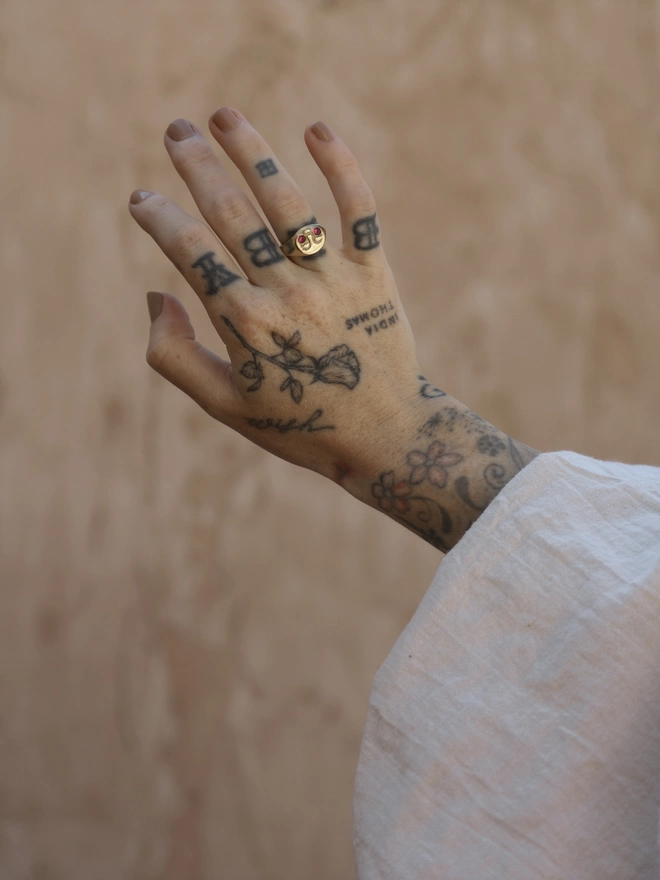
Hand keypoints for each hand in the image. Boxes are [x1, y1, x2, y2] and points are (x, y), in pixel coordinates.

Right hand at [129, 108, 537, 551]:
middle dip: (197, 167)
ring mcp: (332, 278)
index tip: (141, 198)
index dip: (159, 219)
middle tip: (175, 131)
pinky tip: (315, 130)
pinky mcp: (374, 273)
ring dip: (252, 153)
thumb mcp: (225, 406)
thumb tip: (154, 294)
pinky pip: (358, 209)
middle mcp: (286, 292)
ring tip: (225, 117)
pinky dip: (341, 167)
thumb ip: (174, 356)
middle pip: (231, 214)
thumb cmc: (300, 425)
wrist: (385, 438)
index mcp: (243, 324)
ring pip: (286, 201)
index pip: (190, 253)